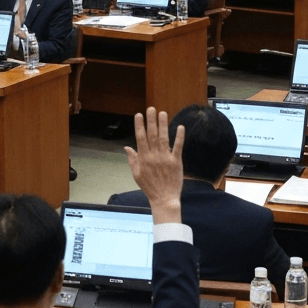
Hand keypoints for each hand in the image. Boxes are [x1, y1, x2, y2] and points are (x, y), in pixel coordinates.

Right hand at [124, 108, 183, 223]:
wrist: (164, 198)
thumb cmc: (149, 187)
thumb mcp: (136, 174)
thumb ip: (132, 159)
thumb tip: (127, 148)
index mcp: (143, 158)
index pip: (140, 138)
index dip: (139, 125)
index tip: (139, 115)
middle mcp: (154, 156)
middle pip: (152, 135)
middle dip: (151, 120)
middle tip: (151, 108)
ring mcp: (165, 158)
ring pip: (164, 138)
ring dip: (163, 125)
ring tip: (163, 113)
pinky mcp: (176, 162)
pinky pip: (178, 147)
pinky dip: (179, 137)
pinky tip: (180, 127)